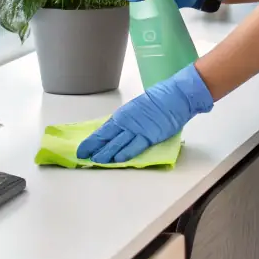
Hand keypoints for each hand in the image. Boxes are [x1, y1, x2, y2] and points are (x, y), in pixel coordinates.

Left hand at [75, 63, 213, 163]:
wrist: (176, 96)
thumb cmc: (159, 98)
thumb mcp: (138, 108)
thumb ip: (129, 120)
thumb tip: (120, 130)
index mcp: (123, 114)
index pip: (103, 130)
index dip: (92, 140)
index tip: (82, 149)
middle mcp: (127, 122)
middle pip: (106, 137)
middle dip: (94, 148)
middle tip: (83, 157)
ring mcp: (137, 129)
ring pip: (117, 144)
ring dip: (106, 153)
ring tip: (96, 161)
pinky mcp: (149, 136)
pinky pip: (134, 147)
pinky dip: (125, 153)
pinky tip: (116, 160)